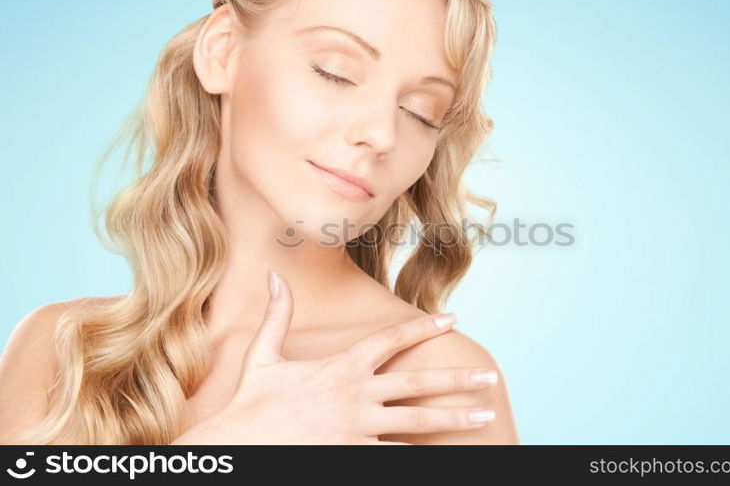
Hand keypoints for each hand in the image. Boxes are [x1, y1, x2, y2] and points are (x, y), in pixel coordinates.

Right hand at [171, 270, 498, 444]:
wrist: (240, 444)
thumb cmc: (250, 404)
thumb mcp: (263, 355)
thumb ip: (277, 316)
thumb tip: (274, 277)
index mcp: (341, 366)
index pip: (391, 339)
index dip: (423, 327)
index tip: (452, 319)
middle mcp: (357, 394)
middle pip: (418, 383)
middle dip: (457, 379)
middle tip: (490, 377)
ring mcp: (359, 426)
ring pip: (418, 421)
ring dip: (454, 418)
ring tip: (484, 417)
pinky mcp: (354, 453)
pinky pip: (396, 454)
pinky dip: (421, 453)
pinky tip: (446, 453)